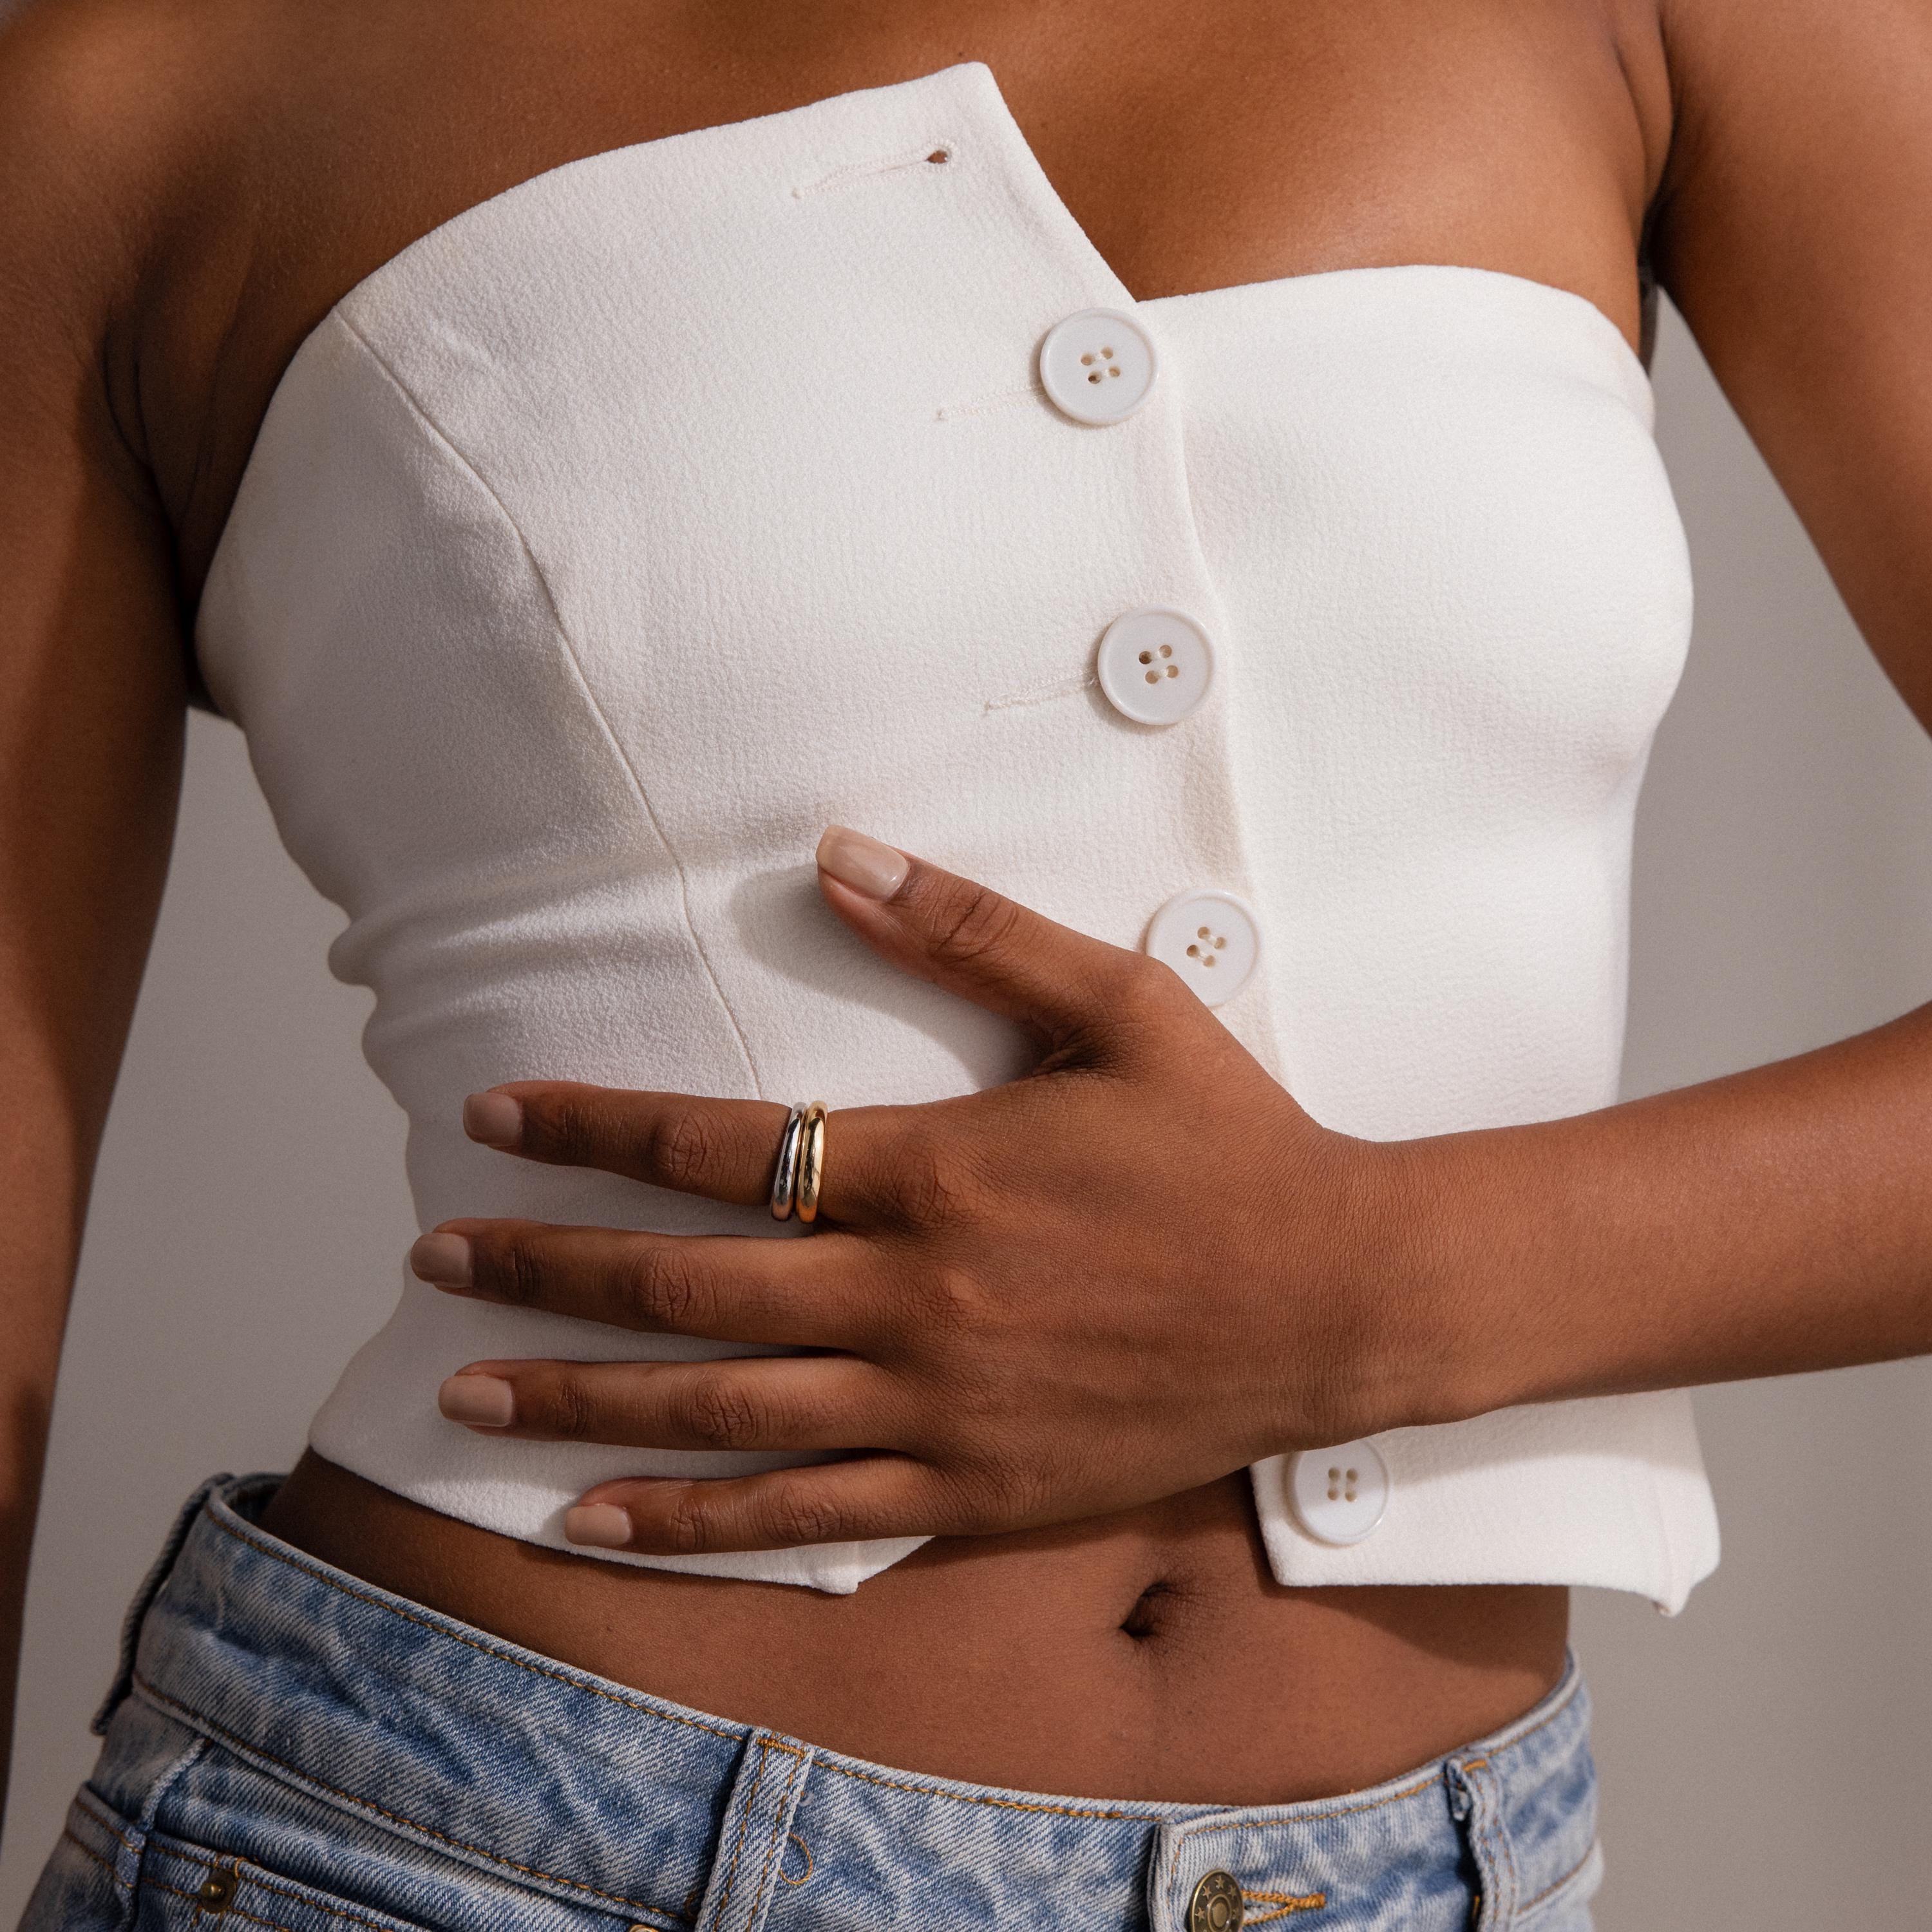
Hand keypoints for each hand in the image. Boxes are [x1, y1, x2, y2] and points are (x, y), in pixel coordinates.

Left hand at [410, 827, 1426, 1555]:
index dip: (592, 1131)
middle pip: (687, 1285)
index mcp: (938, 1170)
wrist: (1339, 1295)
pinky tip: (598, 1521)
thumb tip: (841, 856)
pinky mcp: (971, 1488)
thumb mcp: (1121, 1002)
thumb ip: (973, 931)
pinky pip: (805, 1515)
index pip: (722, 1145)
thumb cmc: (1228, 1142)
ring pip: (720, 1409)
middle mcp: (916, 1296)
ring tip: (464, 1392)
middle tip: (434, 1257)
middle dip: (545, 1270)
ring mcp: (938, 1406)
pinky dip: (692, 1520)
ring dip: (581, 1402)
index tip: (492, 1120)